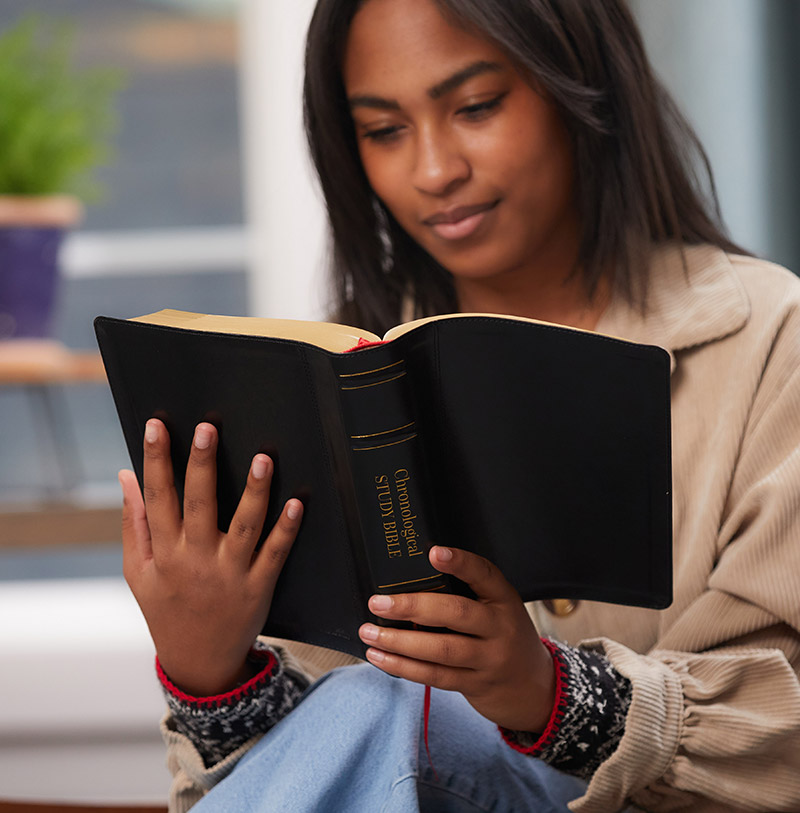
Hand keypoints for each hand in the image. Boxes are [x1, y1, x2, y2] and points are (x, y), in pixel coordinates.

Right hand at [119, 418, 302, 696]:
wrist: (200, 662)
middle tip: (208, 428)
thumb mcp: (139, 573)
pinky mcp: (259, 586)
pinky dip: (286, 529)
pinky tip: (296, 503)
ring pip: (244, 526)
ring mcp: (230, 573)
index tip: (158, 425)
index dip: (156, 460)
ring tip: (262, 458)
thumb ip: (134, 523)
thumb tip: (126, 475)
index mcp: (165, 554)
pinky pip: (274, 554)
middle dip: (202, 465)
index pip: (158, 498)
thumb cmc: (166, 609)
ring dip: (254, 492)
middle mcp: (196, 561)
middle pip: (199, 505)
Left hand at [358, 546, 554, 731]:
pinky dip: (402, 666)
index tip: (434, 552)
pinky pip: (434, 676)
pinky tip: (379, 656)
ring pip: (440, 650)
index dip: (460, 562)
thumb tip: (412, 577)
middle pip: (456, 613)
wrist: (536, 689)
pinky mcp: (473, 685)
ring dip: (399, 641)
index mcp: (504, 599)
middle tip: (378, 602)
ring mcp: (488, 659)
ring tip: (369, 632)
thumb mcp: (498, 609)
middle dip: (413, 606)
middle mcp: (499, 628)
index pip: (484, 574)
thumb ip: (468, 594)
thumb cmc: (504, 636)